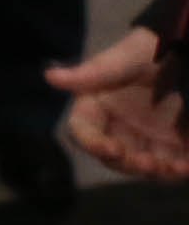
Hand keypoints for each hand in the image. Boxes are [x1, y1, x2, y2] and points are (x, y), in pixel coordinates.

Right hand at [49, 26, 188, 179]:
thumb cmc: (148, 51)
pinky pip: (171, 166)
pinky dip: (178, 171)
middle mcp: (116, 127)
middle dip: (129, 164)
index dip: (92, 143)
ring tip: (174, 167)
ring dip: (155, 173)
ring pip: (141, 166)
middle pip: (111, 156)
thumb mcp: (122, 60)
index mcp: (97, 107)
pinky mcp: (172, 145)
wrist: (183, 52)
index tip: (112, 148)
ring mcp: (144, 138)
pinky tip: (186, 167)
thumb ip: (91, 73)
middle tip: (149, 163)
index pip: (83, 130)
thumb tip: (49, 76)